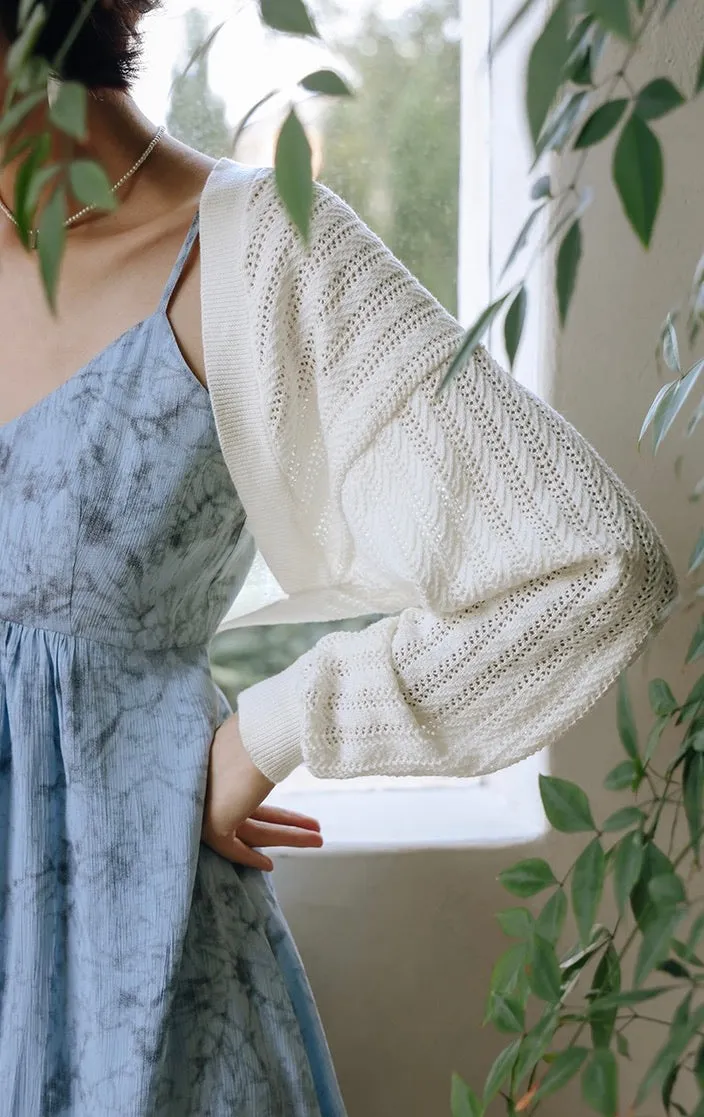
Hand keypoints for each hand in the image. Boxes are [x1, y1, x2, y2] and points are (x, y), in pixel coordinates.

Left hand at [201, 711, 322, 870]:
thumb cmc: (271, 727)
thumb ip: (277, 739)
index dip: (269, 806)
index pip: (245, 788)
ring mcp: (210, 801)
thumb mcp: (273, 730)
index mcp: (226, 756)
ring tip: (319, 840)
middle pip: (254, 809)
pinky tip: (269, 864)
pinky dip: (249, 856)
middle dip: (288, 822)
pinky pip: (230, 846)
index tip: (290, 815)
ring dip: (286, 837)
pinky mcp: (212, 822)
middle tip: (317, 828)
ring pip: (250, 827)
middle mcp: (215, 780)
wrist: (261, 737)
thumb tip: (298, 725)